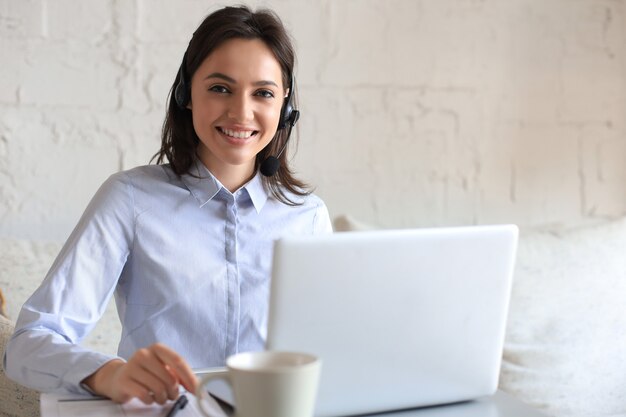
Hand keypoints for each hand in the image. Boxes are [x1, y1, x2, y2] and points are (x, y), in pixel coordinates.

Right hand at [83, 343, 198, 403]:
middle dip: (174, 391)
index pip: (178, 361)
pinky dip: (150, 400)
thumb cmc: (145, 373)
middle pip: (169, 378)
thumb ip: (178, 374)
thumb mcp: (162, 369)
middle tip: (172, 395)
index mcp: (157, 348)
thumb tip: (196, 386)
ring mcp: (132, 366)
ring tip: (160, 397)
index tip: (197, 389)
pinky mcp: (124, 380)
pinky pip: (144, 395)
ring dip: (163, 398)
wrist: (118, 377)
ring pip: (158, 388)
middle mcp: (144, 354)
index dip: (189, 377)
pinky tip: (148, 397)